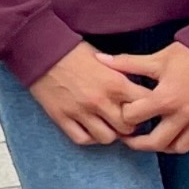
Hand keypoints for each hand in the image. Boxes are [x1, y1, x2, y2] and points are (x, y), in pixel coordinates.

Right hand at [29, 41, 156, 149]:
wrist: (42, 50)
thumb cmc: (75, 52)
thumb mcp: (106, 60)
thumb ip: (122, 77)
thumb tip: (137, 92)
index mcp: (115, 83)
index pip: (144, 105)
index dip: (147, 107)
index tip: (143, 107)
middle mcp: (100, 101)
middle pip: (128, 127)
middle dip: (129, 124)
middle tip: (126, 119)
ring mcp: (80, 111)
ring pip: (107, 138)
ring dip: (110, 133)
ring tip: (107, 125)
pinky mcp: (62, 117)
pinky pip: (82, 139)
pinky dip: (89, 137)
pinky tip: (90, 129)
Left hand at [121, 41, 188, 155]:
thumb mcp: (157, 58)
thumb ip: (127, 63)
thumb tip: (99, 60)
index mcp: (165, 99)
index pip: (134, 118)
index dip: (125, 115)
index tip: (123, 113)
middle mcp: (184, 114)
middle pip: (156, 143)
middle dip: (139, 144)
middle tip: (131, 139)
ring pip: (181, 147)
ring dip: (166, 145)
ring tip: (157, 137)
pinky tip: (183, 132)